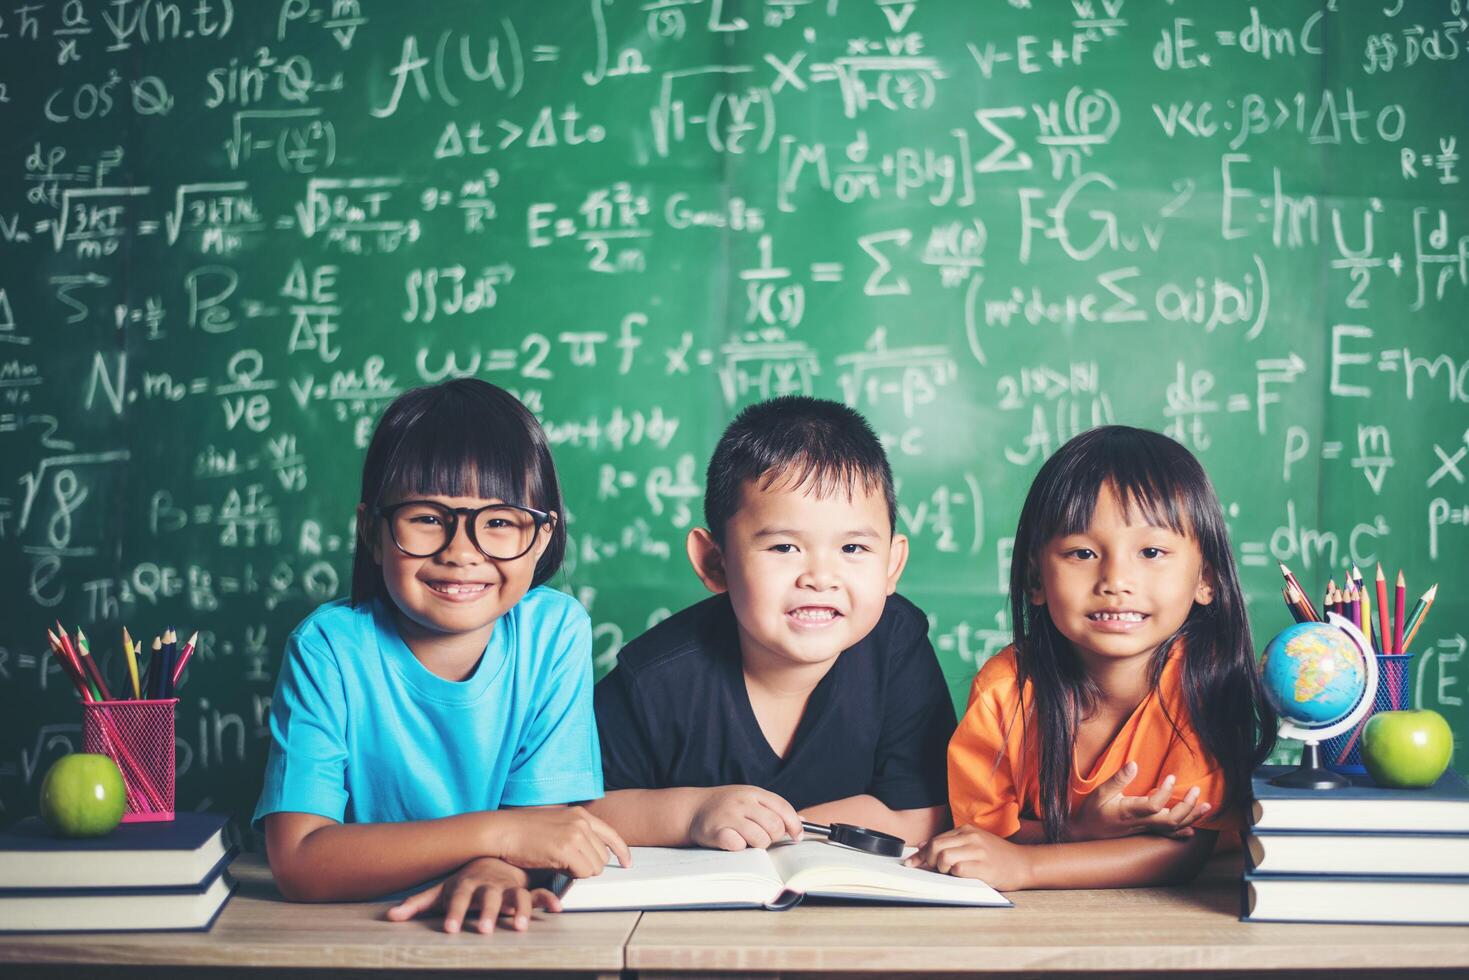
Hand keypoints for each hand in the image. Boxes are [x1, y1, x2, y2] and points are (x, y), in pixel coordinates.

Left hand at [386, 857, 561, 932]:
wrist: (494, 854)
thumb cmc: (465, 879)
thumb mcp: (442, 889)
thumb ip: (418, 903)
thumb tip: (390, 916)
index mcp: (468, 883)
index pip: (459, 898)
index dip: (455, 912)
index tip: (450, 930)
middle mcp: (490, 884)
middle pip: (489, 898)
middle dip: (488, 913)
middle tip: (484, 930)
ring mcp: (510, 886)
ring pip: (517, 896)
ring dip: (520, 910)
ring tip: (521, 927)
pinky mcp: (527, 889)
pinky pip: (541, 893)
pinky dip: (549, 899)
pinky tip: (557, 909)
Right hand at [485, 806, 631, 876]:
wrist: (503, 831)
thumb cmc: (525, 831)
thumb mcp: (557, 824)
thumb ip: (576, 833)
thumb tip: (592, 854)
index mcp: (581, 814)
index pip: (612, 834)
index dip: (622, 851)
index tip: (627, 863)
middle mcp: (581, 822)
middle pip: (603, 857)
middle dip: (589, 866)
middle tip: (569, 866)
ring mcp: (574, 835)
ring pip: (595, 867)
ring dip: (580, 872)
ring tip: (560, 865)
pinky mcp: (565, 849)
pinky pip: (583, 873)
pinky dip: (572, 876)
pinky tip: (557, 867)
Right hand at [689, 785, 803, 850]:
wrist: (694, 809)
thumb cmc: (728, 807)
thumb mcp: (751, 800)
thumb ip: (775, 810)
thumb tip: (804, 822)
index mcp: (754, 792)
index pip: (783, 808)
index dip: (795, 825)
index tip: (797, 837)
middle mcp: (742, 802)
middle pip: (775, 826)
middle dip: (774, 837)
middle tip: (765, 838)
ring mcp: (729, 816)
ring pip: (760, 839)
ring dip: (758, 845)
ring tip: (748, 840)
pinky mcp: (717, 832)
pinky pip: (739, 847)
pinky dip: (740, 849)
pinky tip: (734, 842)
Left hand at [903, 825, 1031, 890]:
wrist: (1024, 863)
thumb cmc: (996, 856)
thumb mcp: (973, 843)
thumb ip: (950, 843)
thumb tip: (922, 847)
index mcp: (966, 830)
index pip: (935, 840)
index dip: (921, 854)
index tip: (911, 863)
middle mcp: (971, 837)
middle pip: (936, 846)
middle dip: (927, 861)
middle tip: (932, 870)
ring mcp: (978, 851)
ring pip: (944, 857)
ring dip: (940, 868)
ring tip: (948, 873)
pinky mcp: (984, 867)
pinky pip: (959, 870)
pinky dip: (954, 875)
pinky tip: (961, 877)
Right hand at [1068, 761, 1210, 840]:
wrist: (1085, 835)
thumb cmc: (1092, 813)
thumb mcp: (1100, 793)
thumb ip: (1118, 779)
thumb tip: (1134, 764)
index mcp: (1129, 811)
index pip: (1153, 805)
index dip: (1165, 792)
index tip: (1171, 777)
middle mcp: (1140, 822)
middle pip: (1171, 820)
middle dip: (1187, 806)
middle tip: (1196, 790)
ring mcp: (1144, 829)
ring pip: (1173, 827)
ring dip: (1191, 817)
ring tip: (1206, 806)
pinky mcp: (1145, 832)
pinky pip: (1167, 835)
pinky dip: (1183, 832)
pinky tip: (1193, 828)